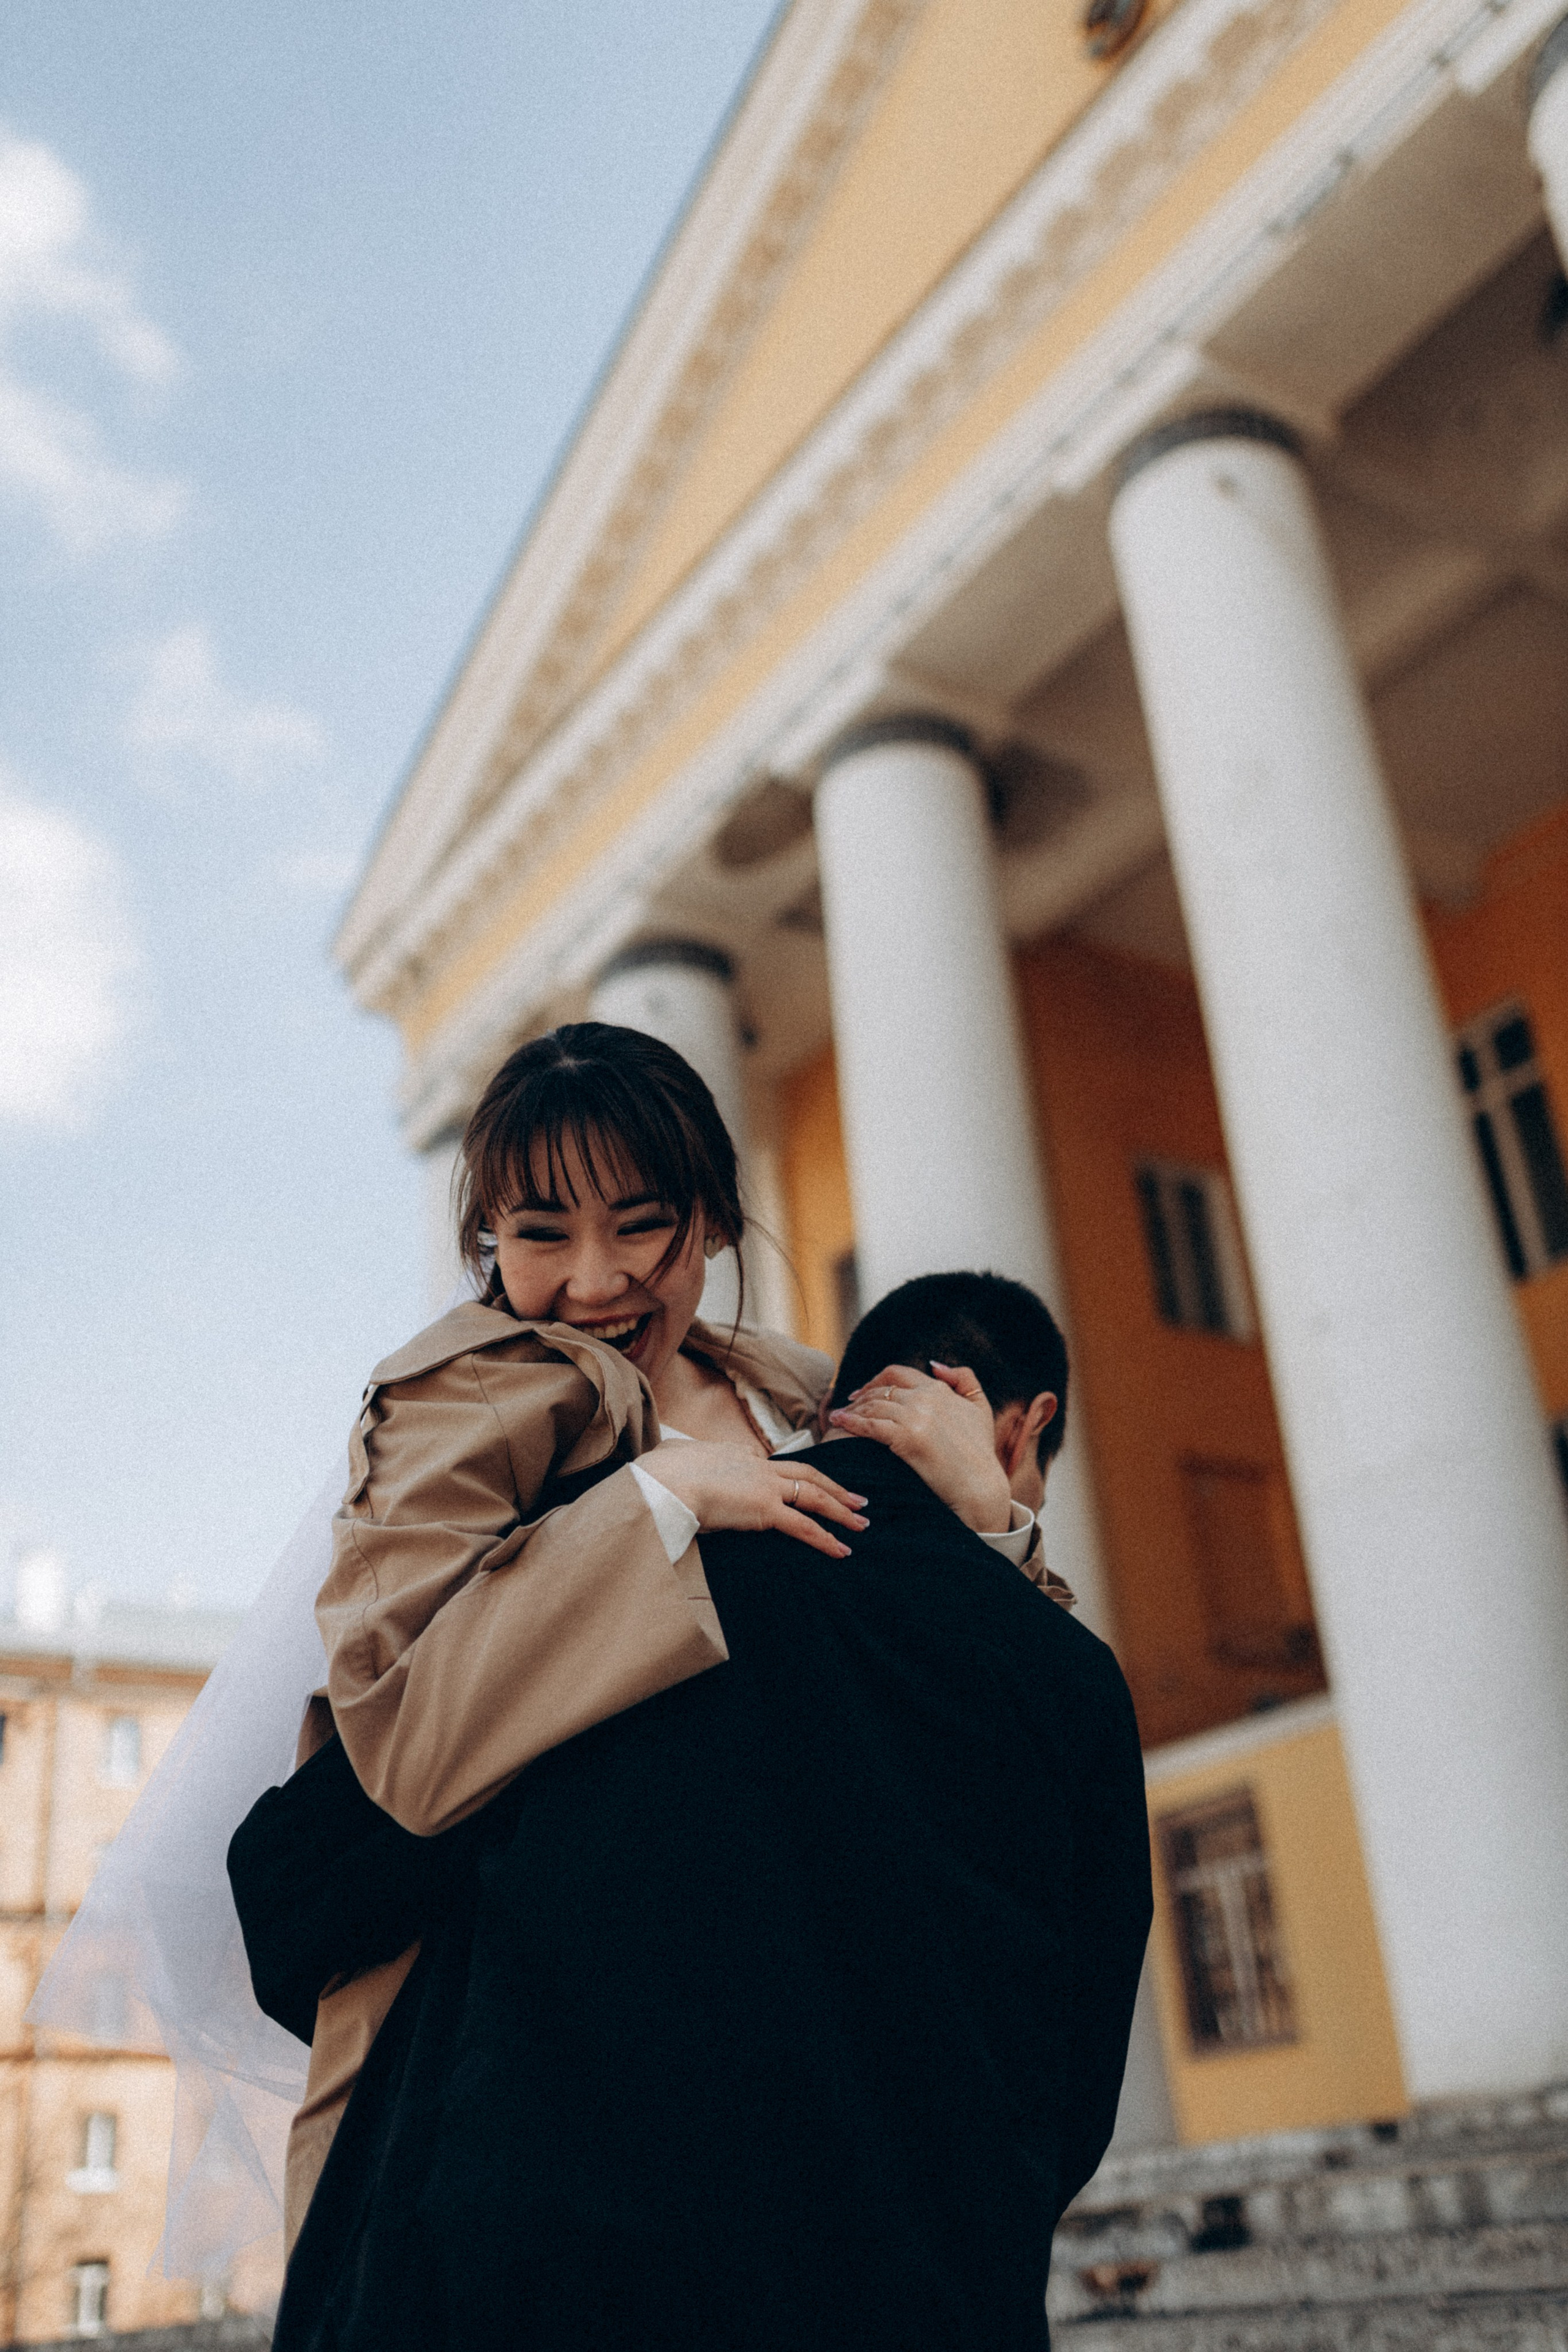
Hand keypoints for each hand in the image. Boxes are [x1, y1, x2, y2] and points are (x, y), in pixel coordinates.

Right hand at [638, 1441, 867, 1559]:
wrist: (665, 1479)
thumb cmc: (662, 1472)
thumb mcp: (674, 1457)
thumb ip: (681, 1458)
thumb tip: (671, 1457)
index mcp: (739, 1455)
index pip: (774, 1465)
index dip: (794, 1476)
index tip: (809, 1486)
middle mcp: (758, 1466)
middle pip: (807, 1474)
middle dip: (834, 1487)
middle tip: (857, 1499)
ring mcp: (764, 1486)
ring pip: (814, 1496)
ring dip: (840, 1510)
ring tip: (860, 1523)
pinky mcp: (764, 1509)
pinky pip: (803, 1526)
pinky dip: (826, 1538)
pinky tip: (841, 1549)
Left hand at [827, 1363, 1012, 1535]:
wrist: (980, 1488)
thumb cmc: (980, 1454)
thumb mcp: (980, 1409)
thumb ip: (965, 1380)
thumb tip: (935, 1365)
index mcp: (939, 1390)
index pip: (898, 1374)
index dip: (876, 1380)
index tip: (862, 1391)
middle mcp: (927, 1398)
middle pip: (882, 1389)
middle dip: (860, 1396)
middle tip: (846, 1406)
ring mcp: (917, 1417)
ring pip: (874, 1405)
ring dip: (852, 1409)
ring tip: (835, 1417)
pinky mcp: (908, 1438)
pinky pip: (871, 1425)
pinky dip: (851, 1422)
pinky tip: (839, 1423)